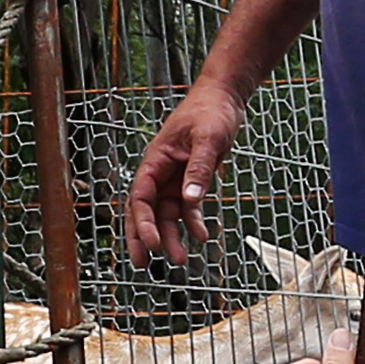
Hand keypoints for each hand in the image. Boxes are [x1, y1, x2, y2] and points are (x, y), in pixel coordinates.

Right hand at [127, 86, 243, 259]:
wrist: (224, 98)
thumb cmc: (211, 110)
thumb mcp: (208, 138)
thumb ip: (199, 169)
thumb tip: (190, 199)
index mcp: (156, 160)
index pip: (140, 197)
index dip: (142, 223)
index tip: (151, 244)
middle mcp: (160, 172)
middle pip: (145, 211)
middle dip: (143, 238)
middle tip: (142, 265)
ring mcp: (175, 177)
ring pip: (166, 214)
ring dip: (171, 236)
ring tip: (181, 260)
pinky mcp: (190, 180)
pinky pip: (187, 208)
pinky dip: (193, 223)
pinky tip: (202, 237)